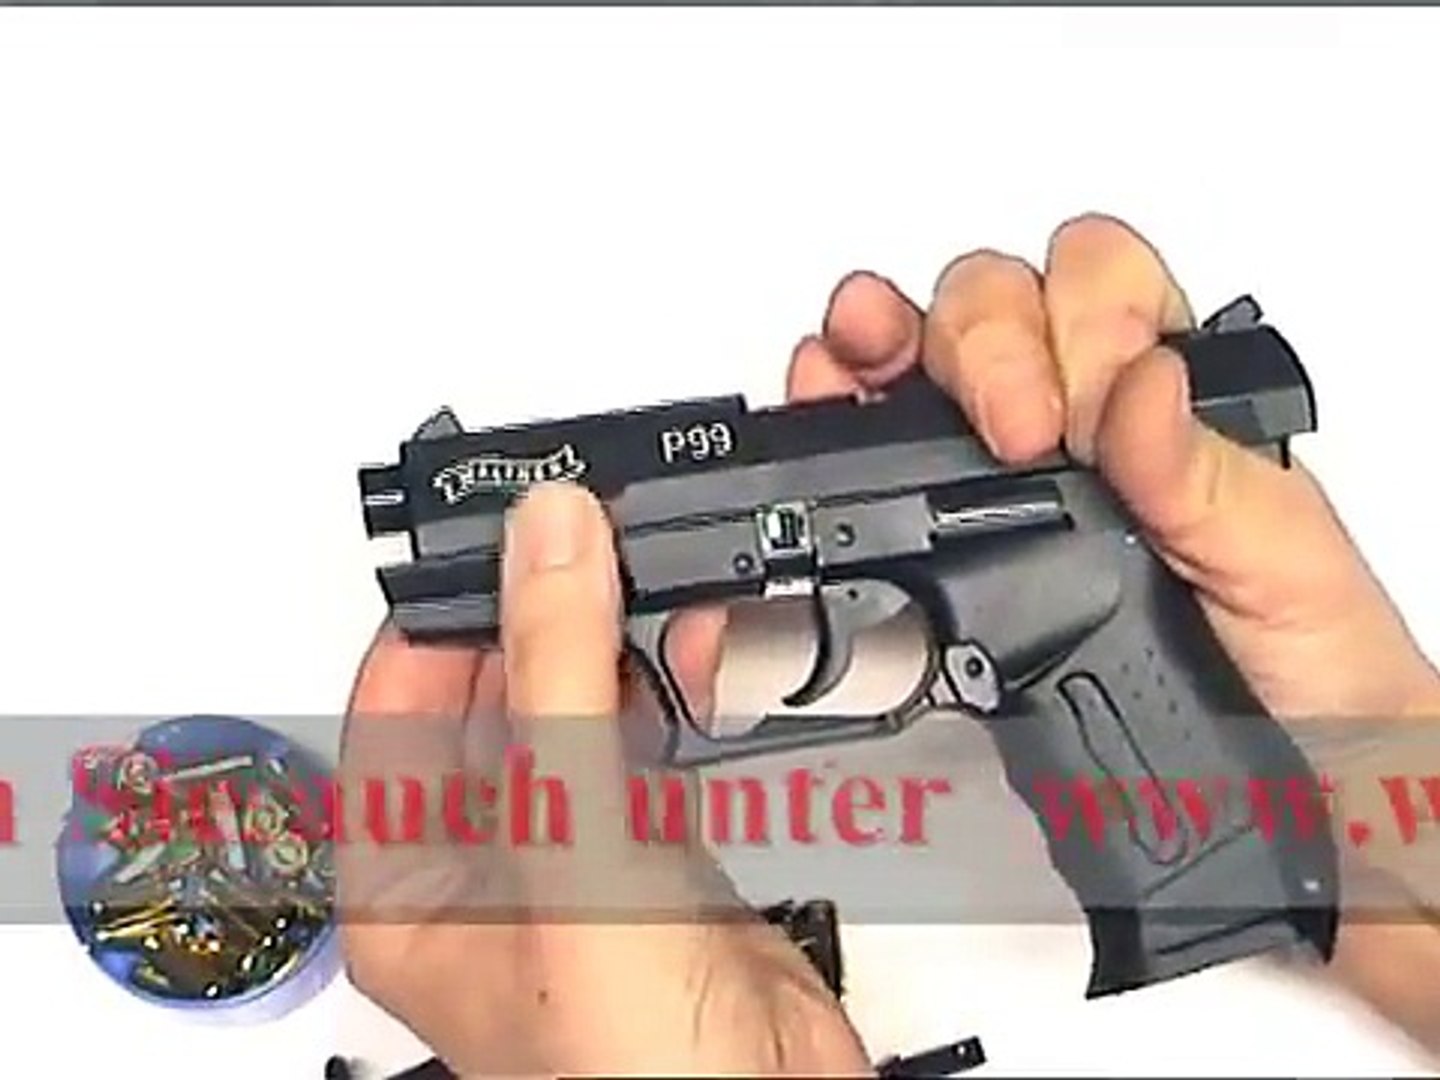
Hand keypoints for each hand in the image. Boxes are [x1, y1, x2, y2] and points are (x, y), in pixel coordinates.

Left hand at [338, 484, 870, 1075]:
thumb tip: (547, 542)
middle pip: (491, 696)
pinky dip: (672, 682)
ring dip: (609, 637)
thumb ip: (559, 677)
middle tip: (579, 527)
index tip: (494, 526)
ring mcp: (579, 856)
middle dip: (538, 609)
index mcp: (410, 883)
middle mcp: (487, 867)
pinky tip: (693, 634)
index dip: (441, 609)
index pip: (396, 707)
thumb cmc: (628, 1064)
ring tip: (637, 559)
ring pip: (577, 709)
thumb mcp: (568, 841)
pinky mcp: (664, 851)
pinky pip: (652, 738)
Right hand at [789, 212, 1439, 1048]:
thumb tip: (1139, 386)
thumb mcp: (1284, 565)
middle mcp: (1074, 423)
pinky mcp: (938, 544)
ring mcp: (994, 478)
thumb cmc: (1305, 668)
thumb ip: (1207, 478)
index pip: (1101, 284)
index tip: (1067, 422)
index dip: (1071, 323)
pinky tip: (825, 410)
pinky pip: (872, 448)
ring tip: (856, 358)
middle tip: (1006, 435)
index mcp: (1167, 401)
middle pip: (995, 301)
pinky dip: (832, 413)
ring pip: (920, 354)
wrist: (1282, 784)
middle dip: (975, 338)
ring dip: (879, 337)